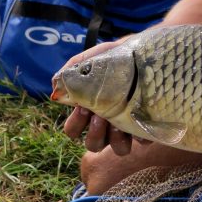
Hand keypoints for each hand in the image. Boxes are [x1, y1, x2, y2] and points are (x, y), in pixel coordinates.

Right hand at [59, 40, 148, 155]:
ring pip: (118, 150)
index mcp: (89, 111)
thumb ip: (71, 71)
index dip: (75, 125)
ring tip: (118, 122)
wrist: (141, 52)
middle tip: (99, 116)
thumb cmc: (112, 58)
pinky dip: (140, 134)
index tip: (82, 107)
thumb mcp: (91, 59)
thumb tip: (56, 86)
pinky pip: (143, 141)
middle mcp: (107, 124)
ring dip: (115, 139)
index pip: (73, 131)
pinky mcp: (146, 126)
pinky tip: (139, 120)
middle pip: (93, 145)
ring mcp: (127, 127)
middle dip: (95, 133)